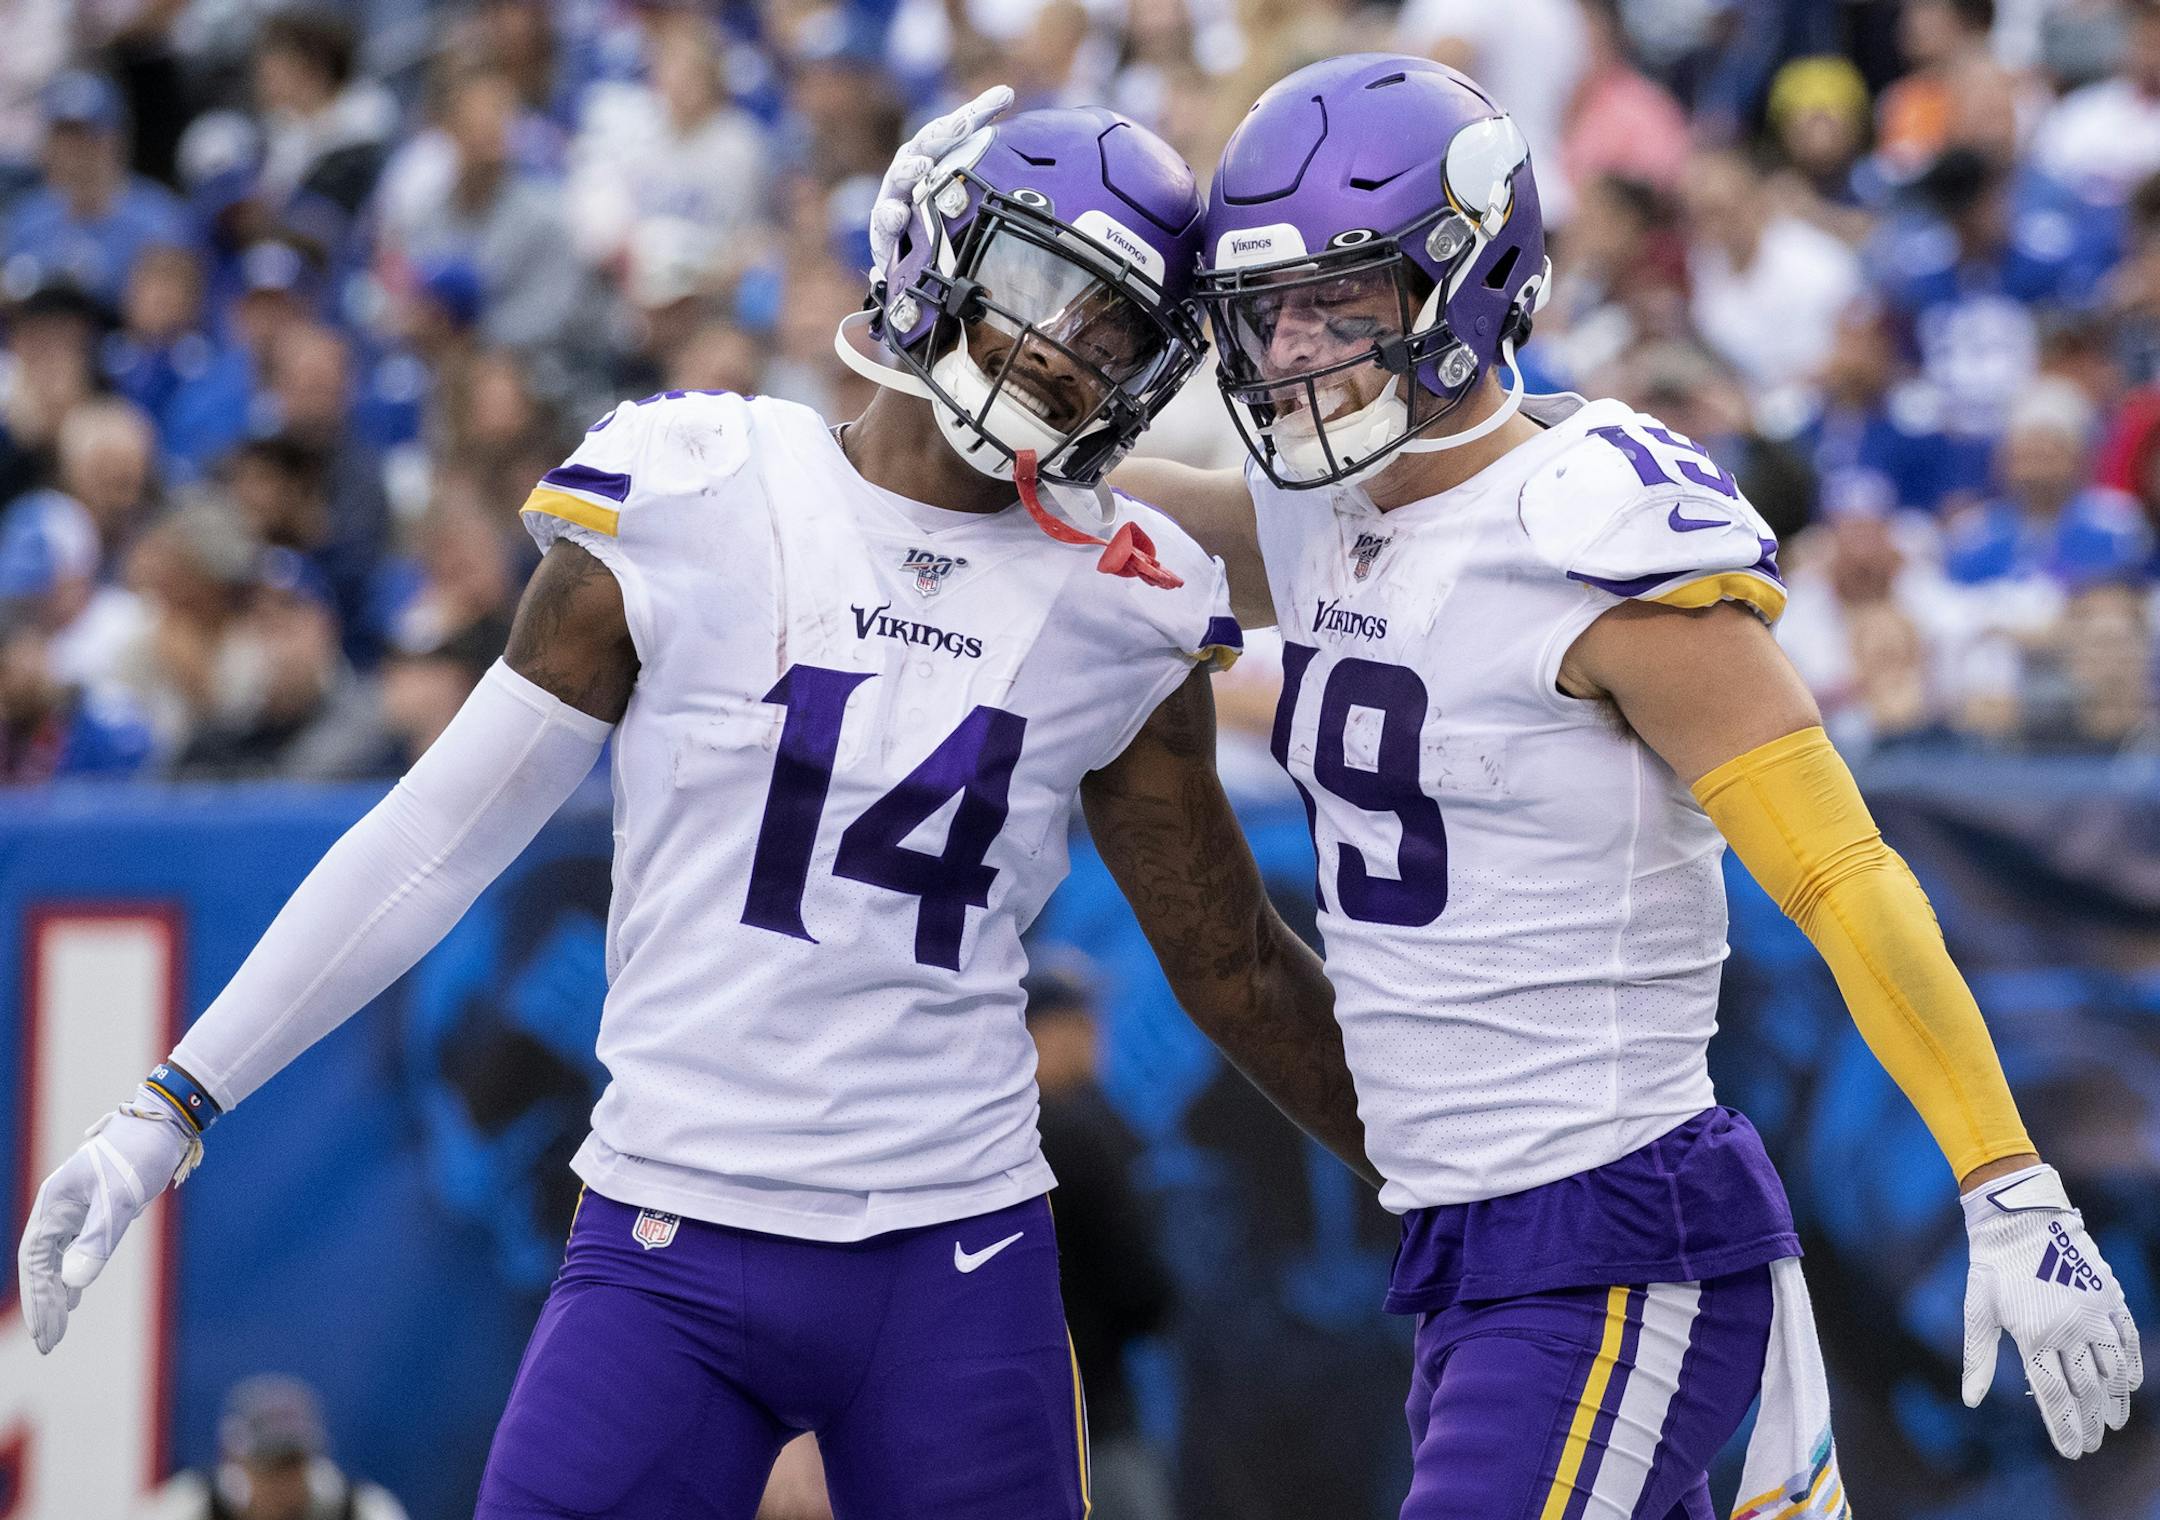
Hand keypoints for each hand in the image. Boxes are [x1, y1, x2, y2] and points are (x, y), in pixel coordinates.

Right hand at [17, 1101, 196, 1353]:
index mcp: (54, 1203)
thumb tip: (73, 1284)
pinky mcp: (96, 1208)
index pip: (35, 1261)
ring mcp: (76, 1207)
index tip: (44, 1332)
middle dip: (45, 1304)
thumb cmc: (140, 1153)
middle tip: (51, 1343)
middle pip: (42, 1264)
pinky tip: (75, 1295)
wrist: (165, 1122)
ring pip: (58, 1258)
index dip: (37, 1297)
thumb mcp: (121, 1197)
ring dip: (57, 1292)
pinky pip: (75, 1248)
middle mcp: (59, 1207)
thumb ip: (97, 1240)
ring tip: (59, 1327)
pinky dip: (73, 1273)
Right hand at [867, 85, 1014, 282]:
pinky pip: (885, 220)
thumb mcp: (964, 189)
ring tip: (923, 166)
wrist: (904, 254)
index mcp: (936, 153)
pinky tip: (899, 215)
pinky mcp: (884, 226)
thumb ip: (989, 164)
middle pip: (930, 143)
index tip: (1005, 95)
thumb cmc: (935, 213)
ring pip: (901, 175)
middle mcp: (914, 166)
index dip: (982, 110)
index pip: (960, 127)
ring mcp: (896, 194)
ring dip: (911, 169)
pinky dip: (890, 216)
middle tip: (964, 123)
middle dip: (946, 132)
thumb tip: (1017, 116)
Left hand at [1962, 1163, 2142, 1456]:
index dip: (2064, 1427)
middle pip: (2085, 1390)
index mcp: (2033, 1337)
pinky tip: (2129, 1385)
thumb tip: (1971, 1401)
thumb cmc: (1992, 1265)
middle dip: (2089, 1423)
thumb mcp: (1977, 1311)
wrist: (2019, 1217)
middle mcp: (2068, 1330)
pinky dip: (2132, 1364)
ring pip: (2111, 1370)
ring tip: (2112, 1424)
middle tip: (2091, 1446)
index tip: (2072, 1452)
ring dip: (2113, 1401)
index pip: (2054, 1397)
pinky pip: (2128, 1338)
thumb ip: (1979, 1358)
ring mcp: (2093, 1314)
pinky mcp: (2108, 1296)